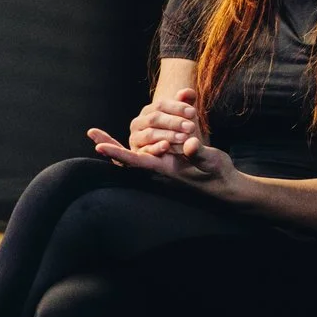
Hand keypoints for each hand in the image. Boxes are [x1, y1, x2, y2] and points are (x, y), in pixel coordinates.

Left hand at [87, 124, 235, 190]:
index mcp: (165, 168)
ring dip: (118, 143)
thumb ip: (199, 153)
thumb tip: (188, 145)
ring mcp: (164, 161)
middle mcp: (160, 165)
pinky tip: (126, 134)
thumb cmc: (218, 175)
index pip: (137, 160)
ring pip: (136, 151)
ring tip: (96, 133)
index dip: (118, 153)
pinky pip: (149, 146)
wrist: (225, 184)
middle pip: (129, 156)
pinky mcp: (170, 156)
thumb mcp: (211, 162)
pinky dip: (138, 139)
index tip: (98, 147)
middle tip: (91, 132)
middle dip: (110, 145)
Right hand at [127, 87, 205, 156]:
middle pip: (155, 118)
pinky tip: (166, 146)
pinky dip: (156, 148)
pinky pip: (146, 150)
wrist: (174, 157)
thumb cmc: (178, 132)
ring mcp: (136, 138)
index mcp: (149, 111)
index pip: (161, 105)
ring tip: (184, 138)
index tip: (193, 112)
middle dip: (174, 122)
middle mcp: (139, 122)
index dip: (177, 107)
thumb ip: (186, 102)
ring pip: (150, 134)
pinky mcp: (138, 153)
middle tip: (191, 127)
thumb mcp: (184, 117)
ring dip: (168, 135)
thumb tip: (188, 92)